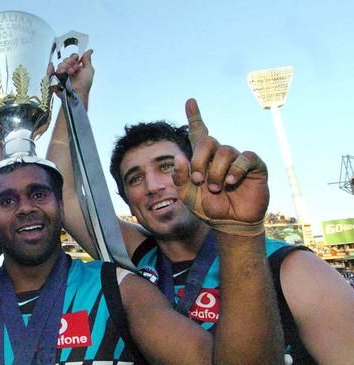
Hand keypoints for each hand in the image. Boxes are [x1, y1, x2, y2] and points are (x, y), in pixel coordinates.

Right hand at [55, 49, 93, 103]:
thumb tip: (89, 51)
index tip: (76, 60)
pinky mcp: (55, 78)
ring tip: (69, 74)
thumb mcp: (89, 70)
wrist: (77, 94)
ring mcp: (62, 74)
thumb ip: (87, 60)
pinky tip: (53, 67)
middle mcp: (69, 70)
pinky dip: (51, 68)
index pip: (73, 57)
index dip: (74, 57)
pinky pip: (50, 71)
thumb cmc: (84, 85)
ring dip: (65, 68)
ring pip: (60, 64)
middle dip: (70, 63)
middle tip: (73, 69)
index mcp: (76, 67)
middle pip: (66, 60)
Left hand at [172, 99, 268, 234]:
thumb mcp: (187, 195)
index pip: (199, 132)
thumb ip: (180, 177)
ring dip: (216, 171)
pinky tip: (230, 181)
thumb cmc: (208, 207)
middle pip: (208, 141)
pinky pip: (245, 158)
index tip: (190, 101)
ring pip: (225, 151)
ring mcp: (237, 159)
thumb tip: (178, 157)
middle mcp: (220, 155)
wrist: (229, 223)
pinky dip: (235, 170)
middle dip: (199, 160)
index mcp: (203, 158)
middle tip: (199, 180)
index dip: (195, 116)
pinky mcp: (254, 166)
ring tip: (215, 187)